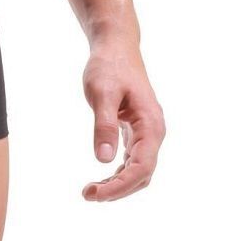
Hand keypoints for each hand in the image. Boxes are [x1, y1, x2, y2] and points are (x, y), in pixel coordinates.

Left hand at [80, 38, 165, 201]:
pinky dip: (119, 172)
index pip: (142, 167)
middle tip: (88, 195)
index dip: (120, 185)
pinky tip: (102, 178)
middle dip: (118, 189)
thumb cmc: (109, 65)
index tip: (96, 193)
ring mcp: (146, 132)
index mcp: (151, 124)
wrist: (115, 45)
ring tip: (91, 191)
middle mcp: (153, 132)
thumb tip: (103, 160)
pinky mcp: (136, 130)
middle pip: (142, 174)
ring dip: (118, 184)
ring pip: (138, 169)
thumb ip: (104, 125)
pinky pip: (133, 159)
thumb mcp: (102, 92)